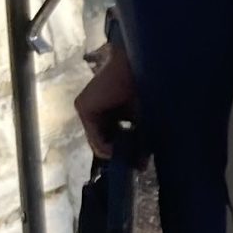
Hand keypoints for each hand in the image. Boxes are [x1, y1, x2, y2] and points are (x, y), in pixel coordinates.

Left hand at [74, 41, 139, 159]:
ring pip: (98, 141)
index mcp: (109, 109)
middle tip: (137, 164)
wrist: (142, 65)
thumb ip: (140, 143)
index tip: (139, 163)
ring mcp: (87, 107)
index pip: (113, 137)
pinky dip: (106, 146)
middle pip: (105, 140)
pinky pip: (94, 136)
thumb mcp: (144, 122)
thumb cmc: (148, 88)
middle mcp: (95, 107)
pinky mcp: (84, 106)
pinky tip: (120, 151)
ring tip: (132, 156)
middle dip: (120, 154)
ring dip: (116, 152)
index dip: (125, 152)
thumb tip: (141, 168)